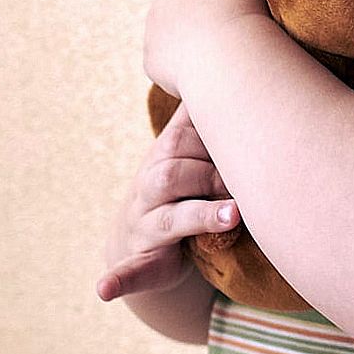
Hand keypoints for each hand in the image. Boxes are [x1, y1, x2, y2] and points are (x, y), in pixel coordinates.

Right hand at [97, 99, 239, 301]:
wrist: (138, 243)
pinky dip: (117, 280)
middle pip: (174, 171)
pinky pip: (127, 272)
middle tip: (249, 188)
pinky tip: (104, 290)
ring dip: (200, 215)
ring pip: (169, 218)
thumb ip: (209, 118)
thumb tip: (243, 64)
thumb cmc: (182, 189)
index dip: (214, 137)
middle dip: (211, 177)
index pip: (185, 136)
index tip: (249, 133)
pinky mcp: (141, 263)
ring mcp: (145, 225)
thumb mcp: (193, 153)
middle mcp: (151, 187)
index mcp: (166, 156)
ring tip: (234, 216)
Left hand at [144, 0, 270, 98]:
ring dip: (186, 28)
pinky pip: (165, 54)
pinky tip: (203, 71)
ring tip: (215, 49)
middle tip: (226, 19)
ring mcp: (158, 14)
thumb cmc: (256, 17)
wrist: (228, 55)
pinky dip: (180, 61)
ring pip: (170, 17)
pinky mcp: (152, 49)